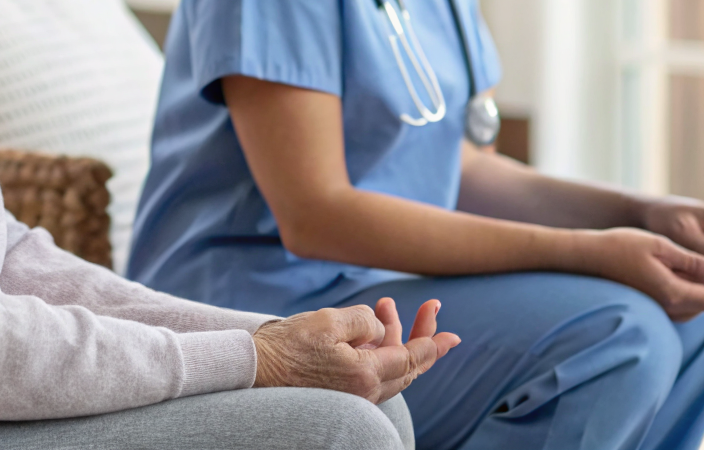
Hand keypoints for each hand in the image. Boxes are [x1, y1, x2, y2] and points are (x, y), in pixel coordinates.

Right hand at [252, 298, 459, 403]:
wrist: (252, 372)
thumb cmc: (286, 346)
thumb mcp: (328, 321)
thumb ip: (364, 321)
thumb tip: (380, 328)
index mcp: (365, 374)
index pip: (411, 358)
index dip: (432, 342)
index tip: (451, 333)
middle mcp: (364, 391)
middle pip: (407, 367)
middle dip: (421, 337)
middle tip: (433, 312)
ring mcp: (352, 395)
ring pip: (390, 369)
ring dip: (395, 338)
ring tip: (386, 307)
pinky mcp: (339, 392)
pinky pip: (373, 373)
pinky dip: (379, 350)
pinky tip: (372, 331)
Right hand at [577, 227, 703, 320]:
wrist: (586, 257)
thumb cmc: (620, 246)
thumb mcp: (661, 246)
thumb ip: (694, 262)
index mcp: (672, 292)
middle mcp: (667, 308)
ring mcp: (657, 310)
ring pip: (694, 309)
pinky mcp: (649, 307)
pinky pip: (680, 308)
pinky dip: (692, 297)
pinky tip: (689, 281)